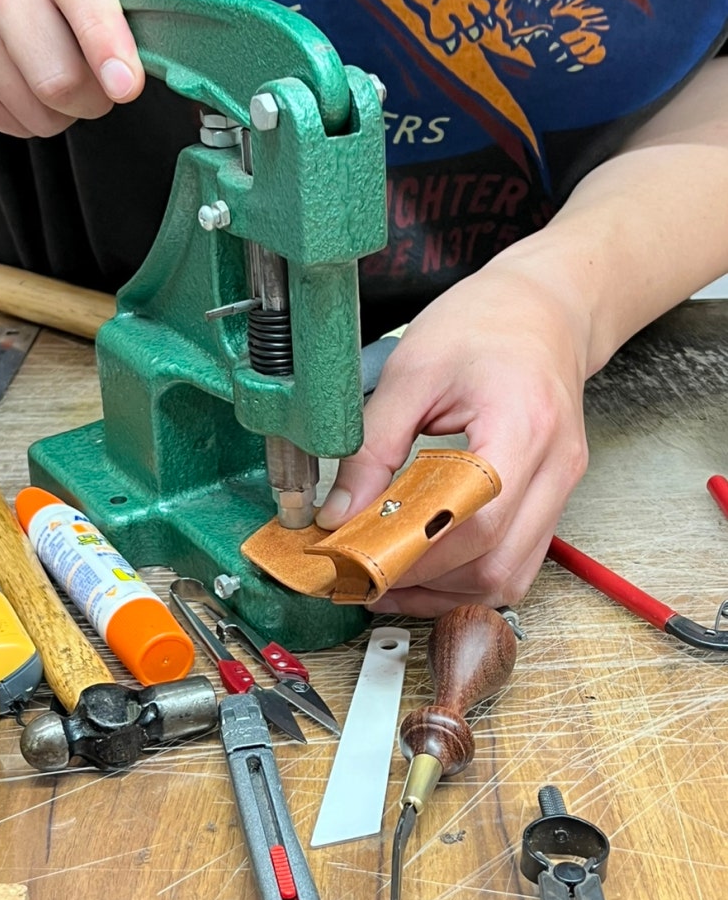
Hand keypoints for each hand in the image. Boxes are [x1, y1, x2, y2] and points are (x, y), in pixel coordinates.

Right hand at [0, 0, 145, 137]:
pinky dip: (27, 115)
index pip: (84, 9)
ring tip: (61, 76)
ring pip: (34, 110)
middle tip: (98, 84)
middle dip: (92, 99)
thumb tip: (137, 66)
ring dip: (59, 112)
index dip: (107, 50)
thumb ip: (124, 9)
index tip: (124, 84)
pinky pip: (5, 119)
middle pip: (59, 80)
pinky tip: (31, 84)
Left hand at [316, 260, 590, 614]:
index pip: (476, 520)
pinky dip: (468, 576)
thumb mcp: (414, 371)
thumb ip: (374, 445)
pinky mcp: (552, 497)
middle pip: (497, 563)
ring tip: (388, 579)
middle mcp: (554, 466)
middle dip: (424, 583)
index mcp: (523, 425)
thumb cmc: (486, 325)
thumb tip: (338, 513)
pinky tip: (426, 566)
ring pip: (510, 576)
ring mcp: (560, 486)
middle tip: (364, 577)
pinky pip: (516, 560)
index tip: (360, 559)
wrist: (545, 308)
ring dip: (447, 591)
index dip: (415, 552)